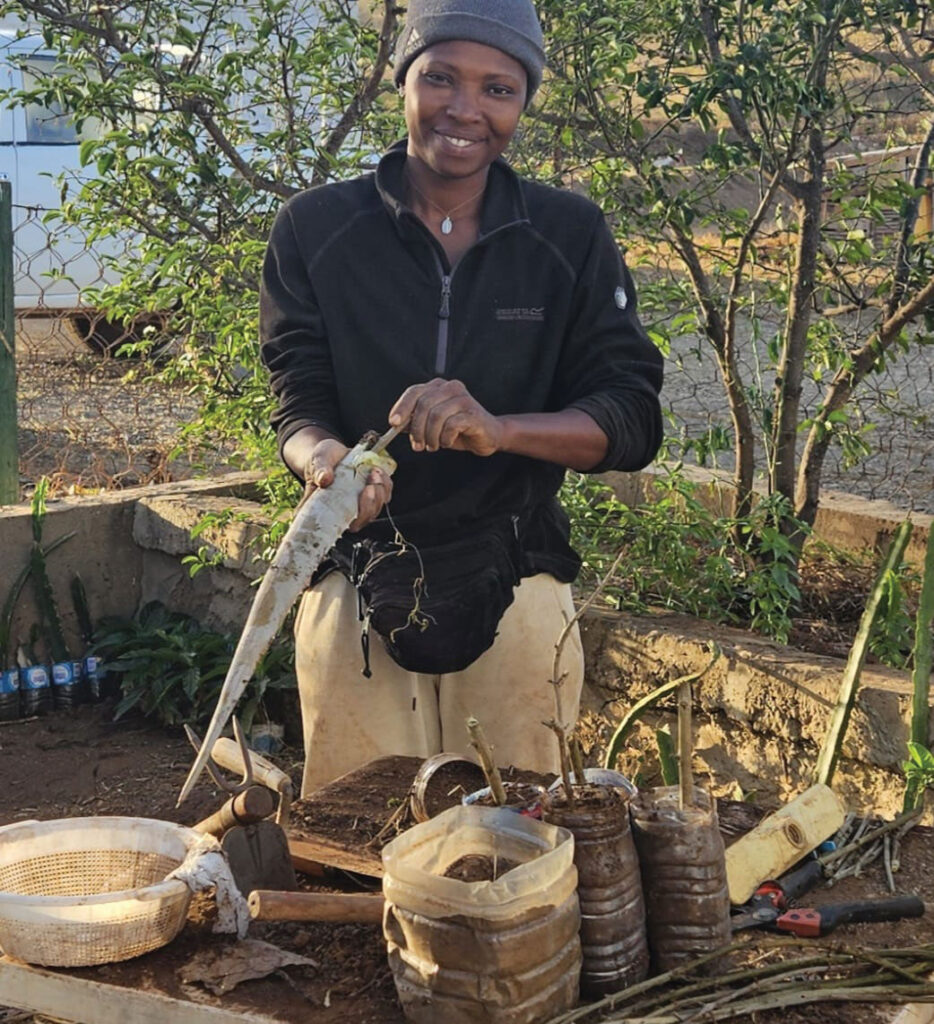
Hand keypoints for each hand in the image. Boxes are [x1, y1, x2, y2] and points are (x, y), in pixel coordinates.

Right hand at [299, 438, 392, 531]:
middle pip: (364, 519)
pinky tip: (378, 471)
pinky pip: (385, 495)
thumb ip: (319, 470)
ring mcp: (359, 506)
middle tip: (370, 483)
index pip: (344, 525)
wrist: (331, 453)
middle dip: (372, 502)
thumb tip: (324, 479)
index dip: (359, 516)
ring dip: (380, 491)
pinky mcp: (371, 496)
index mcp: (327, 511)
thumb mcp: (317, 461)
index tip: (362, 494)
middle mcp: (344, 513)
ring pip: (376, 508)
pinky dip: (385, 484)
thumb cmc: (320, 461)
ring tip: (374, 472)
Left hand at [389, 378, 503, 456]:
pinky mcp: (473, 413)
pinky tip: (447, 442)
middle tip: (417, 445)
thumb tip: (397, 424)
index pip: (414, 392)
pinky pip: (451, 425)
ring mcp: (463, 399)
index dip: (401, 407)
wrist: (487, 436)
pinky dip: (445, 438)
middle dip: (417, 429)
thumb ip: (415, 421)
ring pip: (436, 416)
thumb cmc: (458, 430)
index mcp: (438, 387)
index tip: (394, 424)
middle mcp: (451, 388)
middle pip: (423, 405)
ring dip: (431, 436)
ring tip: (433, 446)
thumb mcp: (431, 425)